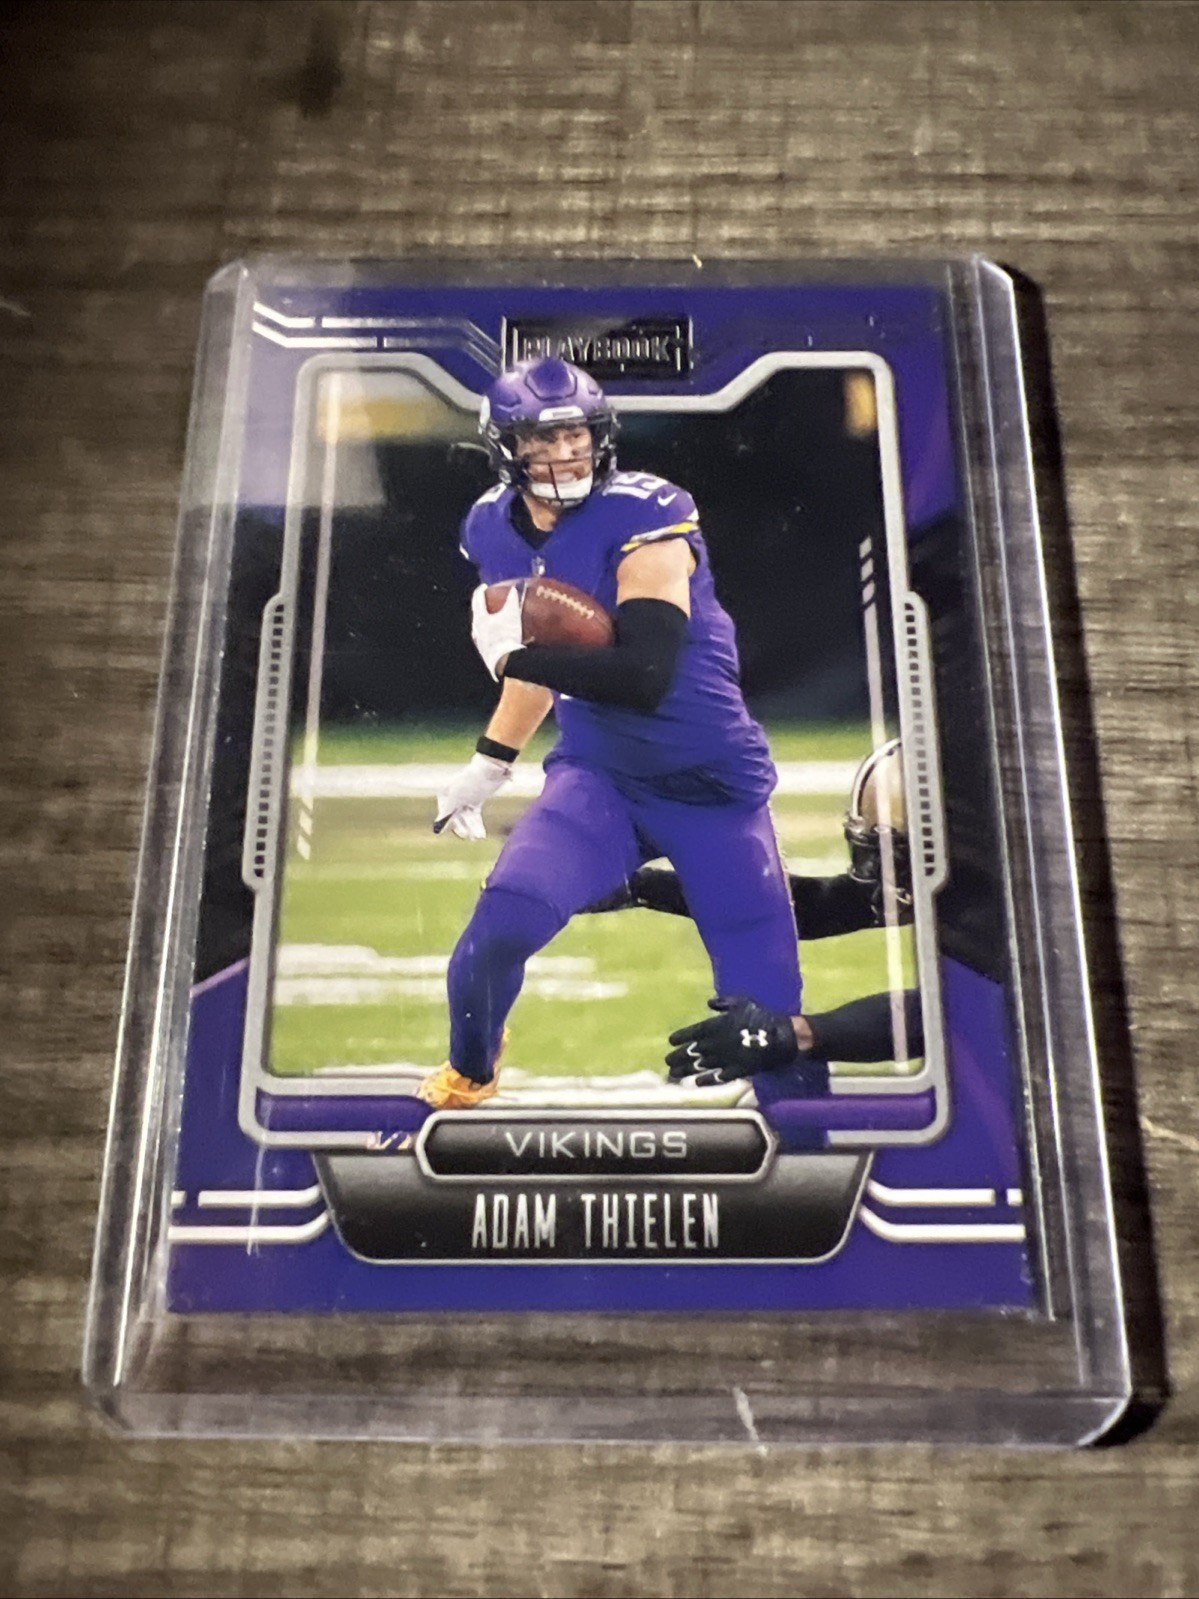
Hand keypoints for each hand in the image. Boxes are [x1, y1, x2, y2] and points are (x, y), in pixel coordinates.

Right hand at [433, 752, 512, 839]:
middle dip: (464, 827)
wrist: (491, 769)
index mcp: (445, 793)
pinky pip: (474, 816)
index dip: (451, 825)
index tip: (461, 834)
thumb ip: (446, 814)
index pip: (445, 814)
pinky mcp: (476, 800)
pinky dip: (477, 824)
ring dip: (472, 828)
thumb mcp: (456, 799)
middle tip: (470, 836)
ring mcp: (465, 798)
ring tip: (478, 836)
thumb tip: (437, 830)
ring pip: (466, 818)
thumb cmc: (471, 782)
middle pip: (456, 817)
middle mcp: (453, 796)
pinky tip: (481, 834)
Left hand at [471, 584, 523, 679]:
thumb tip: (514, 589)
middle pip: (477, 614)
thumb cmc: (506, 636)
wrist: (504, 661)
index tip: (484, 586)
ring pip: (480, 628)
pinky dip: (490, 634)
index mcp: (480, 618)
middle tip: (488, 602)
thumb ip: (512, 601)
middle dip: (482, 607)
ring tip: (493, 619)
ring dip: (485, 621)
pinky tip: (498, 636)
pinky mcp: (485, 653)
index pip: (477, 600)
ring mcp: (480, 642)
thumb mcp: (512, 615)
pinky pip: (485, 639)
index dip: (481, 591)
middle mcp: (477, 629)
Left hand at [666, 997, 799, 1084]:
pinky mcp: (738, 1070)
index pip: (694, 1032)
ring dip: (686, 1070)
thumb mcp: (743, 1003)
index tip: (670, 1041)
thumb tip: (710, 1002)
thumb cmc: (763, 1016)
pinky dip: (707, 1080)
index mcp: (719, 1025)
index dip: (681, 1036)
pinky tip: (697, 1083)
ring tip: (674, 1074)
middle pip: (693, 1051)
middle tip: (667, 1061)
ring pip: (701, 1065)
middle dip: (679, 1056)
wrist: (783, 1036)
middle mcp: (719, 1042)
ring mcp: (727, 1058)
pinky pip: (719, 1077)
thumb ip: (724, 1003)